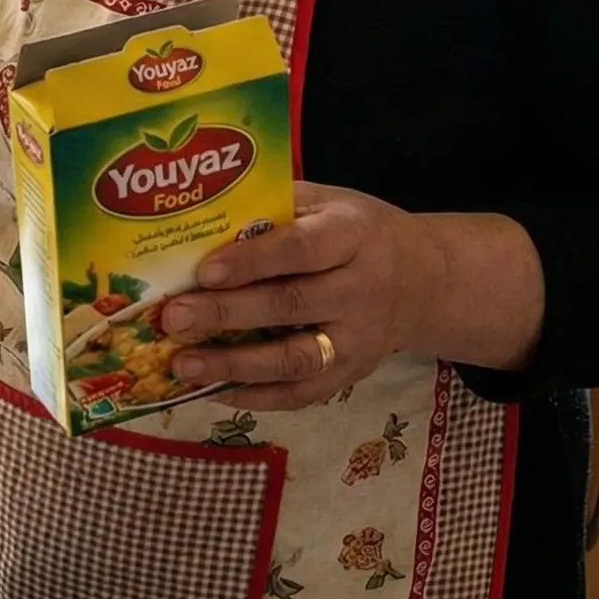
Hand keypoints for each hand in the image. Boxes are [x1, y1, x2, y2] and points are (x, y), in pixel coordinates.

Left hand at [158, 182, 449, 410]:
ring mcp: (358, 340)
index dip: (252, 261)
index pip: (300, 249)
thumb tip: (200, 223)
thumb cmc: (356, 233)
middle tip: (174, 318)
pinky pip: (300, 394)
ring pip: (294, 359)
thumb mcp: (326, 201)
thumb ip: (273, 209)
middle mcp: (360, 290)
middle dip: (227, 314)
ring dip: (234, 365)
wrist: (424, 281)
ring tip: (182, 364)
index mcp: (352, 235)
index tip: (205, 271)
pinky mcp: (350, 376)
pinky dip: (253, 397)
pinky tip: (210, 390)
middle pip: (290, 306)